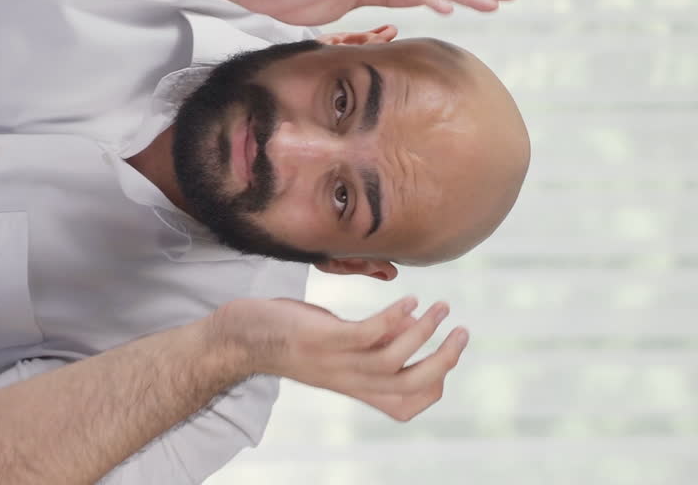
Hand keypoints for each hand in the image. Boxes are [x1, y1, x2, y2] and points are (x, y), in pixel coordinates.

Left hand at [210, 296, 467, 421]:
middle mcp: (349, 379)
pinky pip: (367, 334)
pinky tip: (408, 297)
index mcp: (355, 386)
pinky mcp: (320, 340)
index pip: (408, 404)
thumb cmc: (291, 335)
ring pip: (393, 360)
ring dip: (424, 331)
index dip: (435, 384)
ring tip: (439, 306)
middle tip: (462, 329)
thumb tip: (411, 319)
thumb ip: (370, 339)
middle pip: (412, 385)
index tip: (446, 354)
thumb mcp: (336, 342)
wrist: (240, 338)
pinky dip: (393, 317)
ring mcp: (335, 361)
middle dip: (444, 358)